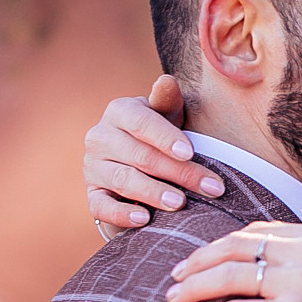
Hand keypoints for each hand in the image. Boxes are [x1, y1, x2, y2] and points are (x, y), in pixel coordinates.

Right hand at [84, 75, 222, 231]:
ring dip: (153, 193)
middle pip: (140, 155)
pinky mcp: (92, 195)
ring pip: (124, 180)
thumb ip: (167, 101)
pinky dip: (122, 214)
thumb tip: (166, 82)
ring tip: (180, 203)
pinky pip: (102, 206)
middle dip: (178, 172)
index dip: (165, 137)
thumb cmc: (161, 136)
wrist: (139, 167)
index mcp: (119, 111)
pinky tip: (144, 219)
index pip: (140, 122)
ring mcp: (92, 167)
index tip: (189, 152)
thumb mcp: (168, 116)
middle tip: (209, 187)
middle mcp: (100, 137)